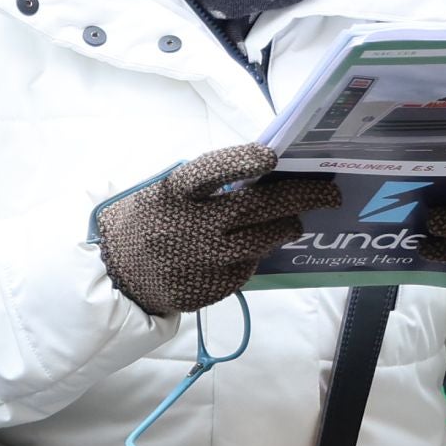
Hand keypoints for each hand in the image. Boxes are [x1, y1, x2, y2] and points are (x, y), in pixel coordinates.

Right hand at [93, 144, 340, 314]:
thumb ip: (205, 183)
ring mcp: (201, 261)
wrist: (114, 278)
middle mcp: (189, 226)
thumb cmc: (149, 221)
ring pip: (260, 242)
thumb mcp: (163, 191)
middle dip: (301, 196)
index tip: (272, 156)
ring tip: (296, 221)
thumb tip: (262, 170)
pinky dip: (254, 255)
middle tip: (331, 192)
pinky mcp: (208, 289)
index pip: (211, 171)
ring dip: (287, 228)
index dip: (242, 161)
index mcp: (174, 192)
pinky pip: (245, 268)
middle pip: (255, 208)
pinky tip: (252, 248)